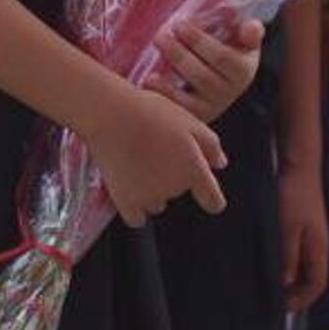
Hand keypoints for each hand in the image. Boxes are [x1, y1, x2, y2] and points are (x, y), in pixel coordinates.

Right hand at [86, 81, 226, 227]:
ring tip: (134, 163)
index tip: (202, 192)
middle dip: (169, 178)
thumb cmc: (147, 111)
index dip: (209, 197)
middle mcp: (175, 188)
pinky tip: (126, 186)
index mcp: (194, 170)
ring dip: (151, 191)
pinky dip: (133, 207)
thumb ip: (211, 145)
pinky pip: (135, 217)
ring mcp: (149, 197)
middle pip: (177, 194)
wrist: (108, 113)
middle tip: (153, 152)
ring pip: (157, 204)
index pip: (213, 202)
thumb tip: (220, 164)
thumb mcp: (188, 120)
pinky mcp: (126, 201)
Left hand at [154, 18, 263, 123]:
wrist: (212, 81)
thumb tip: (253, 26)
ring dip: (168, 80)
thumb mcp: (240, 40)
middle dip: (179, 55)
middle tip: (160, 36)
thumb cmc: (223, 51)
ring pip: (190, 96)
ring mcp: (210, 107)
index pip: (223, 58)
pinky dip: (163, 96)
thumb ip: (248, 33)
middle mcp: (229, 91)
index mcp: (242, 70)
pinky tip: (149, 80)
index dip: (199, 41)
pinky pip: (178, 110)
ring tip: (153, 60)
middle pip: (203, 77)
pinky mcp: (193, 116)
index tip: (179, 25)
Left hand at [279, 159, 328, 309]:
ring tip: (263, 283)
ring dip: (286, 277)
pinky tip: (264, 258)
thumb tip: (284, 283)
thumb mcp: (286, 227)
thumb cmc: (292, 195)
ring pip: (300, 265)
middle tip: (269, 299)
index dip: (301, 300)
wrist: (297, 165)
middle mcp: (316, 246)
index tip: (281, 309)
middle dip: (293, 293)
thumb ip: (286, 256)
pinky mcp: (299, 225)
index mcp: (318, 250)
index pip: (315, 286)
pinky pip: (293, 251)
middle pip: (309, 278)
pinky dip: (282, 261)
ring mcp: (309, 235)